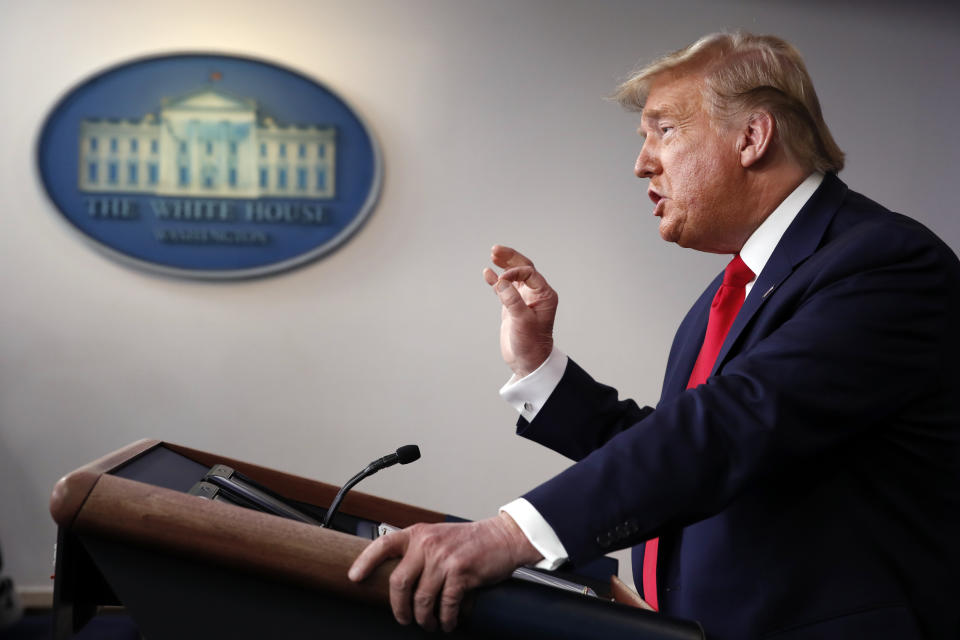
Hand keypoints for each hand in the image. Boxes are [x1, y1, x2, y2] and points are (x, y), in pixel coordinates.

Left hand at [348, 512, 542, 631]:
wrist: (502, 537)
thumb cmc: (471, 541)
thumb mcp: (439, 538)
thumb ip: (419, 552)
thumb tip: (400, 580)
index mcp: (418, 534)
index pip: (383, 544)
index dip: (365, 561)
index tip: (354, 577)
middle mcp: (428, 544)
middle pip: (399, 583)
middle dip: (400, 608)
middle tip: (405, 618)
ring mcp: (444, 558)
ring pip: (422, 599)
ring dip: (425, 618)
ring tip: (430, 623)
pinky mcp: (461, 573)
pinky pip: (446, 605)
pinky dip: (446, 619)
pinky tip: (448, 621)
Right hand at [482, 246, 558, 377]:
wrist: (528, 362)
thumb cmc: (531, 344)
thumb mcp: (522, 322)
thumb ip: (512, 300)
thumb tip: (500, 281)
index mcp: (544, 295)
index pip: (529, 273)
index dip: (514, 272)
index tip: (501, 281)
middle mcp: (536, 294)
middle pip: (523, 268)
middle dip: (510, 258)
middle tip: (495, 250)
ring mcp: (524, 299)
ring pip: (514, 276)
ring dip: (504, 265)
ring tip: (493, 255)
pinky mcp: (513, 306)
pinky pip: (504, 288)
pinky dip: (496, 280)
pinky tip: (488, 273)